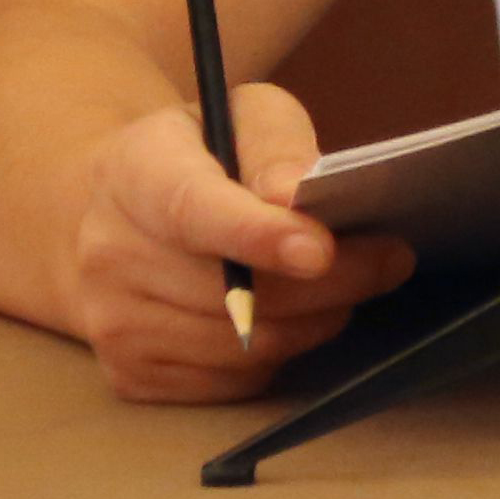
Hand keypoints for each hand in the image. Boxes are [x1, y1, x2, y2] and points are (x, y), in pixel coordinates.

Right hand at [70, 83, 416, 402]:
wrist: (117, 213)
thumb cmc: (203, 155)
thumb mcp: (243, 116)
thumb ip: (277, 145)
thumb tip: (297, 196)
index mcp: (132, 172)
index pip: (194, 210)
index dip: (258, 235)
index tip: (321, 250)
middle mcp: (108, 253)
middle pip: (234, 291)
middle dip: (331, 279)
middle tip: (391, 259)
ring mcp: (112, 324)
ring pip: (243, 345)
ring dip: (316, 319)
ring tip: (347, 284)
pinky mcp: (129, 377)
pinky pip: (231, 382)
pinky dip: (280, 352)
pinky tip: (294, 315)